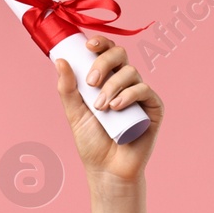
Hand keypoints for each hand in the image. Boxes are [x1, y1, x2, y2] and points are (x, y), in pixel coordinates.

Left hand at [54, 34, 162, 186]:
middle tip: (91, 83)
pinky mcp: (153, 107)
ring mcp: (140, 94)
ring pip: (131, 72)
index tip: (88, 46)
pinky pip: (144, 90)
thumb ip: (67, 88)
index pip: (106, 52)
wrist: (107, 169)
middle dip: (104, 64)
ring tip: (101, 108)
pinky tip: (117, 107)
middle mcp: (125, 83)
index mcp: (107, 79)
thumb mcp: (74, 113)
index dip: (100, 43)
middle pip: (120, 55)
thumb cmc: (92, 143)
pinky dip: (129, 94)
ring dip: (113, 86)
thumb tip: (60, 60)